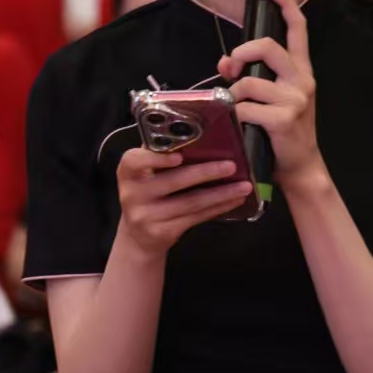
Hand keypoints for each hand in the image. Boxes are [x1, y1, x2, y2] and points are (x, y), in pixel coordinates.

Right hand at [114, 147, 253, 257]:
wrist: (138, 237)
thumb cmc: (147, 195)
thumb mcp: (145, 174)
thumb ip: (160, 155)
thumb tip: (201, 134)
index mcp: (128, 172)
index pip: (135, 161)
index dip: (157, 158)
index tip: (179, 156)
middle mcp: (133, 194)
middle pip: (174, 181)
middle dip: (206, 172)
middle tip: (231, 166)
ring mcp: (146, 216)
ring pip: (190, 202)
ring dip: (221, 193)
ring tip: (244, 186)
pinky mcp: (162, 233)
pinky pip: (195, 218)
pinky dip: (218, 208)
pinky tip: (233, 201)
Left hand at [218, 0, 323, 185]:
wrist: (301, 167)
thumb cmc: (283, 132)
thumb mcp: (274, 99)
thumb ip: (252, 76)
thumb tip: (224, 64)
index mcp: (302, 72)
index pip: (298, 29)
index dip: (286, 4)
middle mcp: (302, 81)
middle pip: (268, 47)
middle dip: (242, 53)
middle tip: (231, 68)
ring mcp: (295, 100)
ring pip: (250, 82)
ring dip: (234, 94)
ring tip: (237, 109)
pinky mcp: (283, 119)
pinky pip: (245, 108)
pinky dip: (234, 116)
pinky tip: (239, 125)